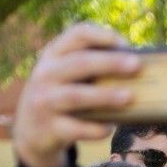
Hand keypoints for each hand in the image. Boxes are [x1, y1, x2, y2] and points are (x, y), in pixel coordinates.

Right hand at [12, 23, 140, 166]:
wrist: (30, 132)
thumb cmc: (61, 97)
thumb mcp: (65, 75)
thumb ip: (90, 67)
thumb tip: (135, 68)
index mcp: (54, 55)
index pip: (76, 34)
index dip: (101, 36)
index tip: (124, 43)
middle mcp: (46, 74)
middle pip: (79, 63)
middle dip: (110, 63)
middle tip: (137, 65)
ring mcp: (45, 102)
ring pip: (76, 96)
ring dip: (105, 96)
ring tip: (129, 97)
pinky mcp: (49, 129)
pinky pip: (75, 129)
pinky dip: (95, 129)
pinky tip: (110, 128)